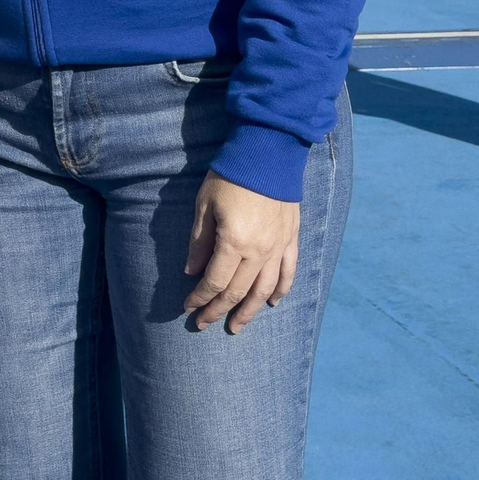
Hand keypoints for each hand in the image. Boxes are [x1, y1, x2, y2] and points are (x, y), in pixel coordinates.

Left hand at [183, 171, 298, 333]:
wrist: (268, 153)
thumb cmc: (230, 176)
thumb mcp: (204, 206)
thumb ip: (199, 242)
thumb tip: (191, 272)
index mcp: (234, 243)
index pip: (214, 282)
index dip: (199, 298)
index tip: (187, 308)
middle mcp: (259, 252)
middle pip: (237, 292)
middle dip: (218, 311)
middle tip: (203, 325)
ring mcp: (278, 247)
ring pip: (264, 290)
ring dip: (249, 311)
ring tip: (237, 326)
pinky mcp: (291, 239)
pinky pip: (288, 272)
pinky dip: (281, 290)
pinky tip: (273, 303)